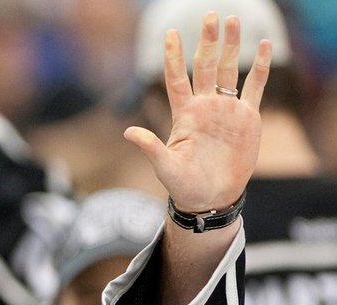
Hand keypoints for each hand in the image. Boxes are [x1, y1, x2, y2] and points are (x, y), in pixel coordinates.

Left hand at [124, 13, 270, 212]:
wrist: (211, 197)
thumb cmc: (184, 185)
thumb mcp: (164, 166)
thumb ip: (150, 146)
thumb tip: (128, 132)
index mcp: (184, 114)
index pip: (176, 78)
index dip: (173, 56)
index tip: (170, 33)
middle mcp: (205, 106)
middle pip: (204, 66)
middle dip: (207, 40)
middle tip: (209, 14)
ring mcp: (226, 110)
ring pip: (229, 70)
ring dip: (231, 46)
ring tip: (233, 19)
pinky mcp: (247, 117)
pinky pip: (255, 87)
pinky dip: (260, 67)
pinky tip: (265, 45)